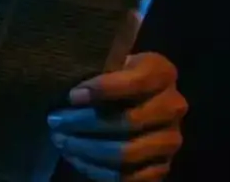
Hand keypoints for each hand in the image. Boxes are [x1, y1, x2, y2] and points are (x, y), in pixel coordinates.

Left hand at [47, 53, 186, 180]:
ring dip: (87, 148)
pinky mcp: (163, 168)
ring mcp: (170, 140)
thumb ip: (99, 68)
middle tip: (55, 120)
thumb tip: (68, 88)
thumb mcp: (111, 60)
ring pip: (127, 153)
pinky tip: (76, 157)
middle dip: (85, 122)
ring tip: (61, 140)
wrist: (138, 97)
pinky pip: (129, 176)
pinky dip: (98, 169)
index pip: (135, 82)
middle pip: (129, 121)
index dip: (102, 89)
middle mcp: (174, 106)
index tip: (72, 95)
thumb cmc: (116, 73)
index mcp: (162, 72)